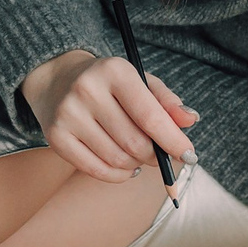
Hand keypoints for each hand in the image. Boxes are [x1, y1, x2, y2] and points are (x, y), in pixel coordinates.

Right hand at [20, 49, 198, 183]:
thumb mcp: (139, 81)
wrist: (57, 81)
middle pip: (134, 142)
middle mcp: (88, 90)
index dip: (173, 140)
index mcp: (114, 71)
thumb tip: (190, 119)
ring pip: (117, 159)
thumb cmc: (108, 84)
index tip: (191, 156)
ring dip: (135, 165)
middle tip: (158, 155)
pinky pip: (95, 170)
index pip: (149, 115)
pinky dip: (117, 175)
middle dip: (154, 156)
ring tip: (137, 156)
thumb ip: (166, 101)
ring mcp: (69, 114)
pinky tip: (123, 166)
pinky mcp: (56, 136)